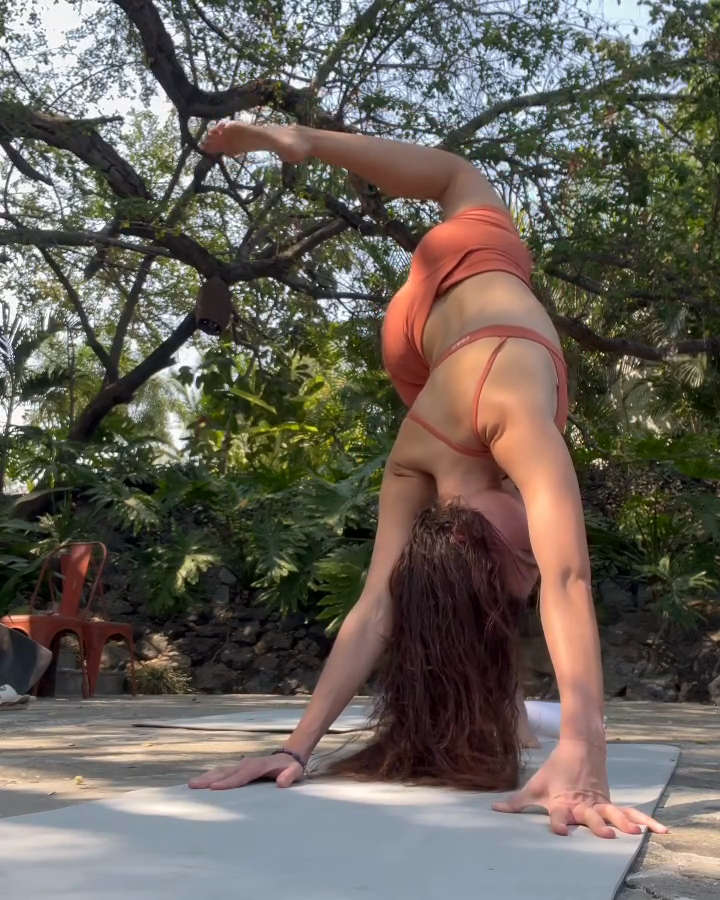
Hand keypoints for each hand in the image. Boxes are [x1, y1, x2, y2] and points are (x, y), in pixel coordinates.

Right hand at [188, 753, 303, 790]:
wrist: (288, 756)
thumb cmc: (290, 767)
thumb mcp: (294, 772)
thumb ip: (289, 776)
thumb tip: (281, 783)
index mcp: (258, 766)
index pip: (241, 776)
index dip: (228, 782)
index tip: (213, 788)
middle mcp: (246, 764)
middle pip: (225, 772)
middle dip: (209, 779)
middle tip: (193, 786)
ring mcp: (241, 765)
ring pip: (221, 771)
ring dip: (206, 777)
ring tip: (191, 784)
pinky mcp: (238, 769)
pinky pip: (222, 773)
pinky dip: (210, 776)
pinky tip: (200, 782)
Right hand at [200, 121, 310, 162]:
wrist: (306, 141)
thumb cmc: (298, 146)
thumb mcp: (289, 148)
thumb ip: (282, 149)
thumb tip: (276, 150)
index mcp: (259, 134)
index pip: (238, 130)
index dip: (225, 133)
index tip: (212, 136)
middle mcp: (256, 134)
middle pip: (233, 134)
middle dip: (218, 139)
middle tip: (202, 145)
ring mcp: (257, 139)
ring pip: (236, 140)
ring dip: (223, 143)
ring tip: (208, 148)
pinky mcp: (261, 145)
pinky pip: (244, 146)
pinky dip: (234, 148)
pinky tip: (227, 153)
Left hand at [492, 739, 668, 838]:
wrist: (579, 746)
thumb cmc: (555, 770)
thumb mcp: (535, 786)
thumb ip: (517, 802)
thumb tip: (494, 809)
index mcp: (562, 802)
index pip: (558, 815)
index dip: (557, 822)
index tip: (559, 830)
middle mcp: (583, 805)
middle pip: (591, 816)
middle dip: (597, 825)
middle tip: (606, 834)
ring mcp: (600, 803)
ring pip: (614, 814)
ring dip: (624, 822)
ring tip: (635, 832)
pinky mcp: (611, 802)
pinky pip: (631, 812)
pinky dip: (646, 820)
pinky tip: (662, 830)